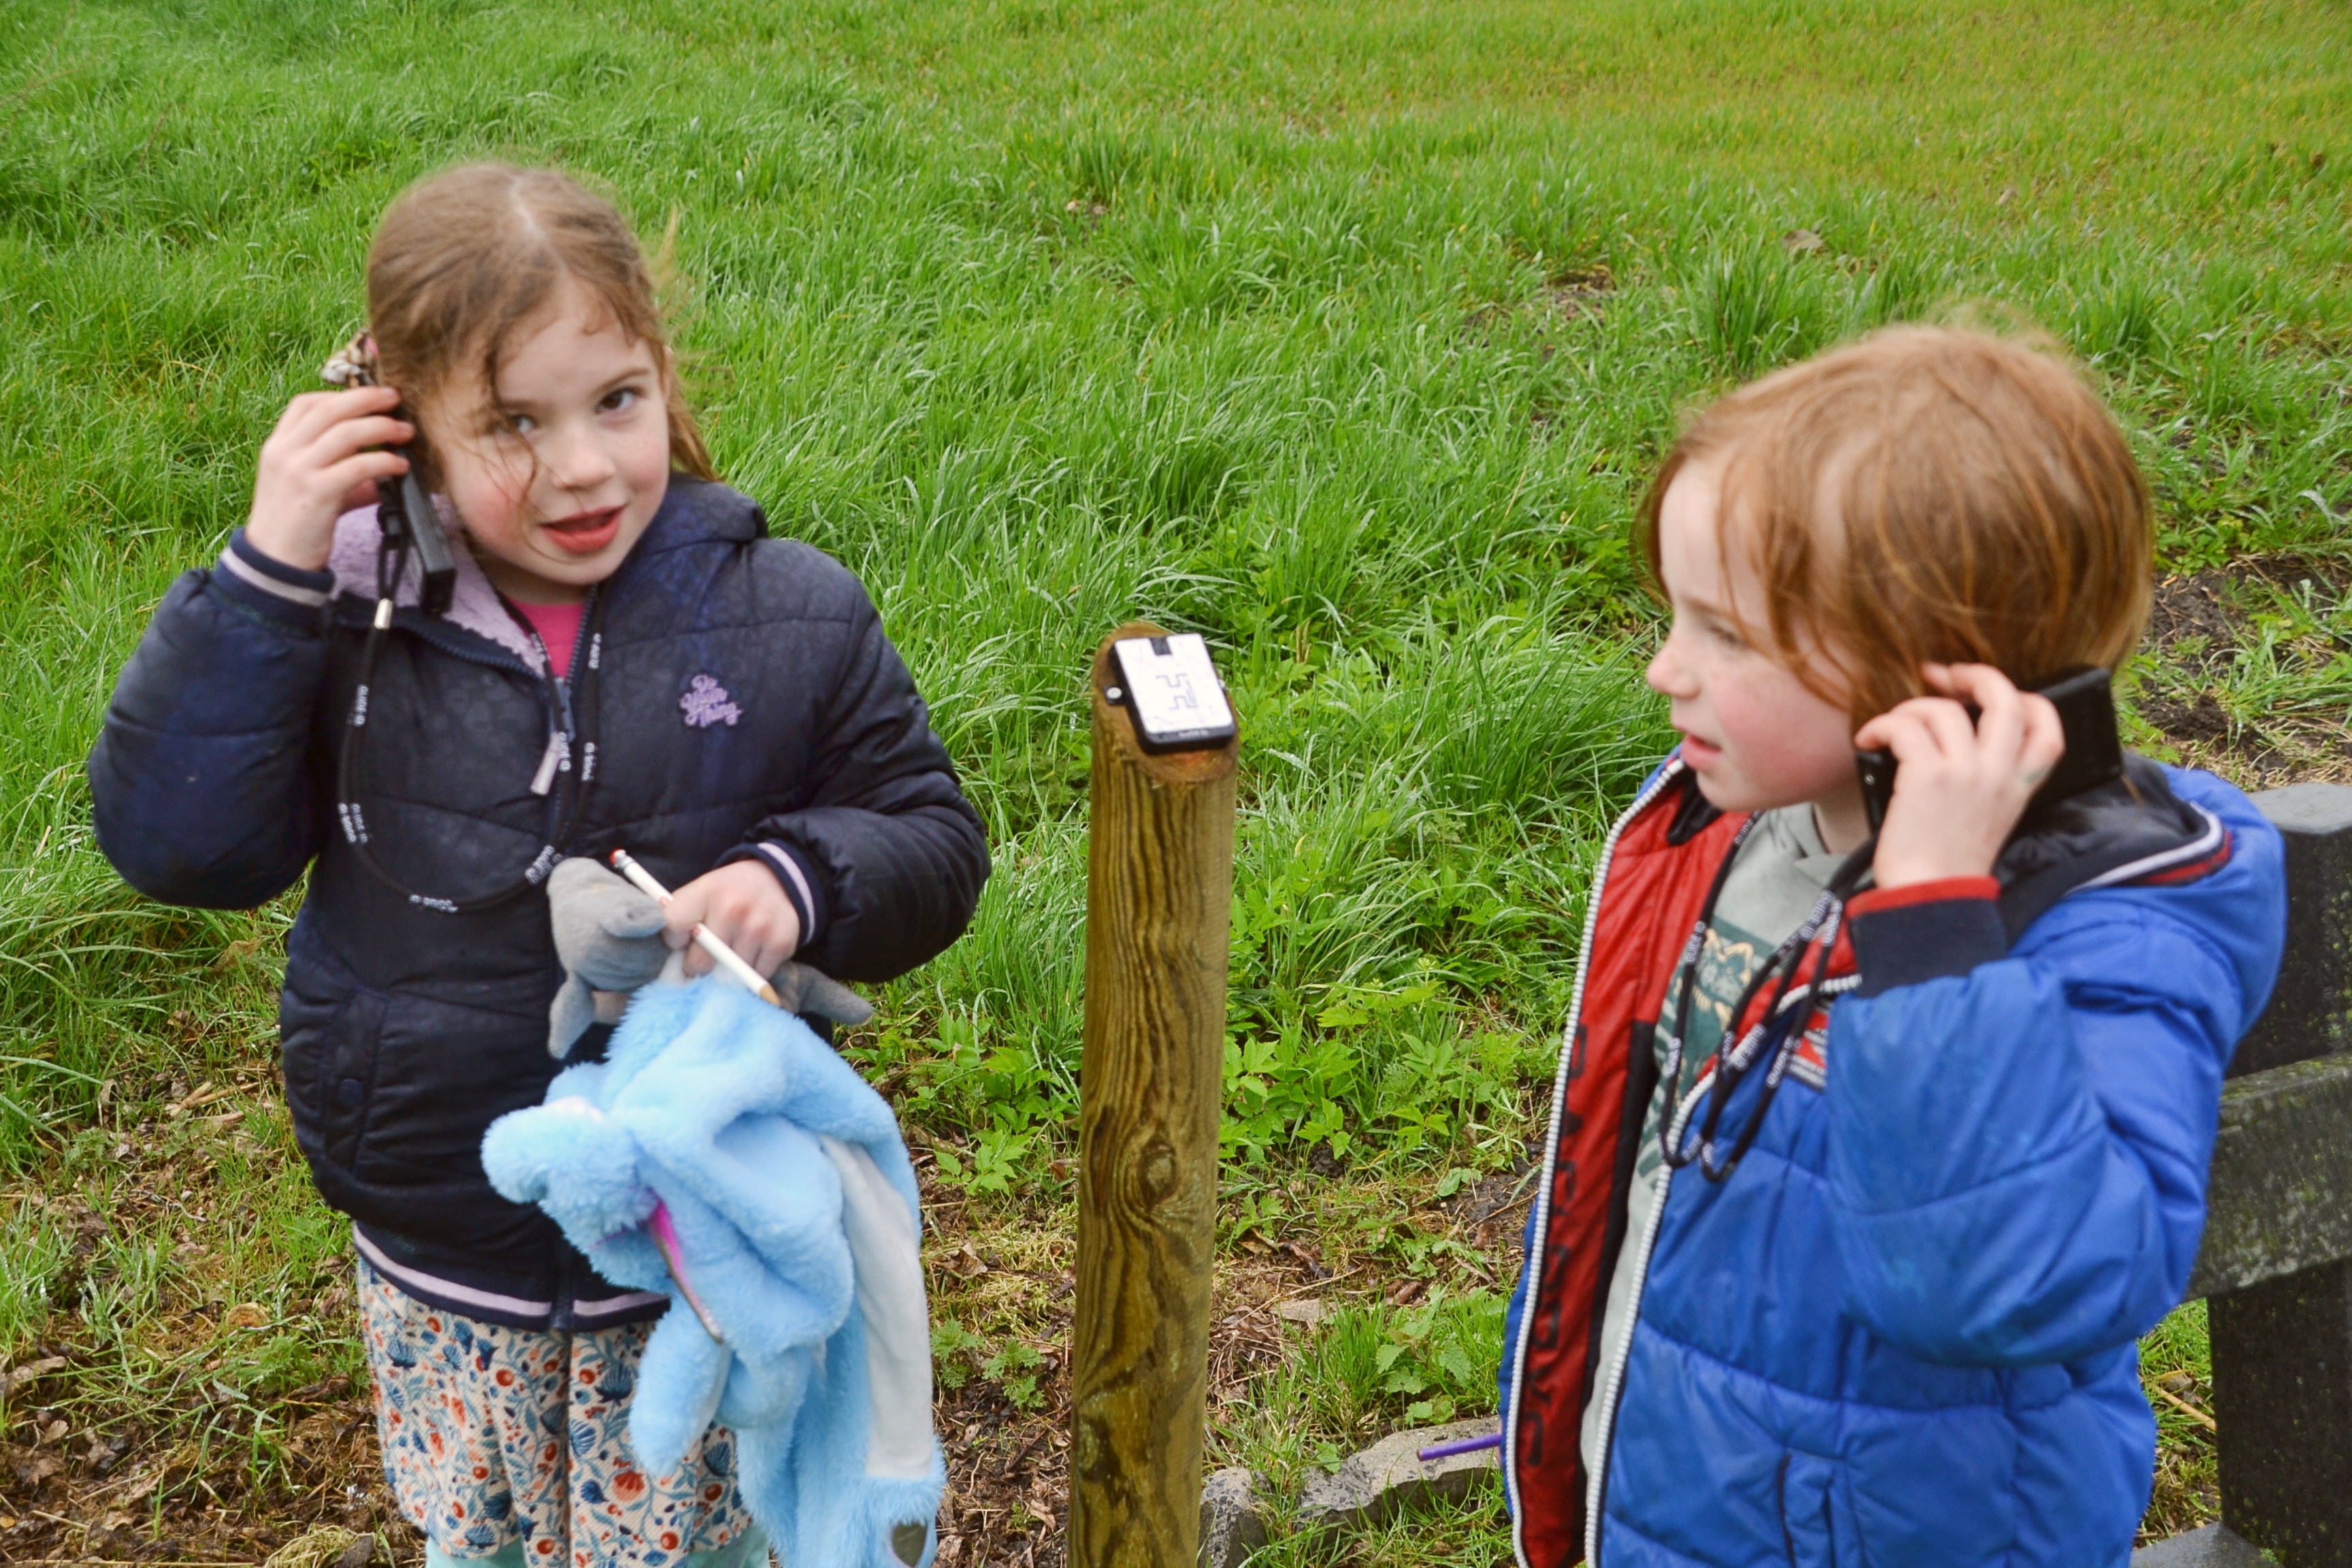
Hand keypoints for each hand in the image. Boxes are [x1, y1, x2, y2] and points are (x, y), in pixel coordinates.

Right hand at [245, 386, 413, 569]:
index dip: (341, 394)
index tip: (370, 397)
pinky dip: (385, 461)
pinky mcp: (316, 493)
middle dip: (367, 398)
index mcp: (278, 445)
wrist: (275, 561)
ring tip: (406, 432)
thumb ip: (341, 469)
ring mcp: (298, 470)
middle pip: (330, 409)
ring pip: (346, 432)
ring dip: (383, 427)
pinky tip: (400, 466)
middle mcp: (284, 451)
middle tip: (395, 398)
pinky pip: (358, 466)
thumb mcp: (311, 486)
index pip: (306, 403)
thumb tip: (383, 463)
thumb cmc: (297, 524)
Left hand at [664, 860, 802, 978]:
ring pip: (729, 975)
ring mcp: (758, 927)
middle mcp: (733, 908)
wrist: (777, 880)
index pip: (674, 927)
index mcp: (707, 891)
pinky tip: (754, 951)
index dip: (673, 940)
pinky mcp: (780, 943)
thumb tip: (671, 962)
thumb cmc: (729, 893)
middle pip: (700, 962)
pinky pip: (756, 976)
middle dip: (700, 964)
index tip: (684, 939)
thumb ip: (681, 919)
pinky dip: (752, 970)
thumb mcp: (701, 892)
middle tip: (708, 955)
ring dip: (729, 969)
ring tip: (734, 950)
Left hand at [1852, 663, 2065, 888]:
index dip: (2026, 699)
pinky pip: (1904, 727)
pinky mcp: (1927, 776)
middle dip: (1974, 675)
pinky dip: (1881, 725)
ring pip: (1943, 709)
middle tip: (1942, 675)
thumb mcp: (1988, 819)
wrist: (1930, 896)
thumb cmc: (1947, 862)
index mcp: (2019, 787)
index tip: (1987, 695)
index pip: (2049, 729)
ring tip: (1892, 727)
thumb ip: (1987, 781)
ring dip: (1910, 708)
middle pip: (2006, 698)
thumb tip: (1957, 740)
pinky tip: (1868, 740)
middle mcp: (1999, 774)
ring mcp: (1966, 772)